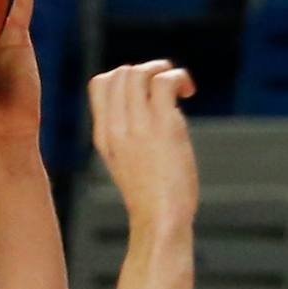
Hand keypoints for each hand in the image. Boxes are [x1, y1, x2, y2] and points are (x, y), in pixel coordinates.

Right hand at [88, 60, 197, 225]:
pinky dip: (179, 77)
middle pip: (119, 72)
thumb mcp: (125, 163)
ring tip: (178, 87)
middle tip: (165, 88)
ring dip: (162, 69)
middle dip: (146, 70)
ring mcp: (137, 125)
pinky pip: (165, 81)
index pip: (99, 84)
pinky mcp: (163, 126)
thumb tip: (150, 110)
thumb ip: (128, 135)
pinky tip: (188, 92)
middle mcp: (115, 127)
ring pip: (139, 72)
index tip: (144, 92)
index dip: (124, 77)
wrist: (158, 219)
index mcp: (103, 135)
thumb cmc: (149, 197)